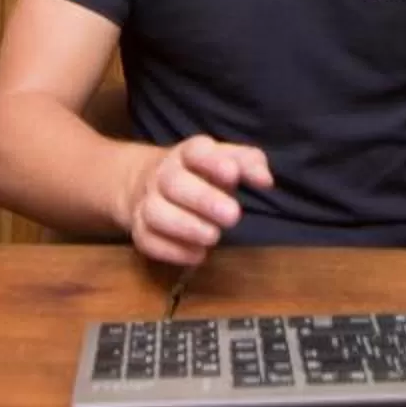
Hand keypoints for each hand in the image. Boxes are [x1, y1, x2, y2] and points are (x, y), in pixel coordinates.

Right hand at [118, 134, 274, 267]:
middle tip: (232, 216)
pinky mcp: (140, 229)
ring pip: (155, 212)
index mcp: (187, 154)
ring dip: (185, 226)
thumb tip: (265, 180)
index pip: (195, 151)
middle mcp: (163, 175)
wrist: (149, 183)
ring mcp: (148, 202)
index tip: (233, 175)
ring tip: (213, 237)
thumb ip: (249, 163)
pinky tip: (197, 254)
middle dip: (203, 199)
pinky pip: (147, 240)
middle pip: (174, 183)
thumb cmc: (200, 174)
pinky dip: (172, 250)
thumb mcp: (226, 160)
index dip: (213, 162)